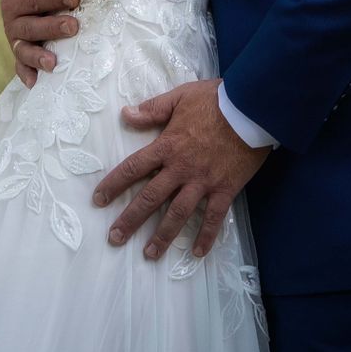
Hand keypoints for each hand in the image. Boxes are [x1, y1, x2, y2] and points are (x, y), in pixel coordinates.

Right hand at [0, 0, 79, 87]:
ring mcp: (14, 36)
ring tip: (52, 63)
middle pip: (30, 24)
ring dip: (37, 56)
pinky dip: (25, 73)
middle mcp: (13, 15)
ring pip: (22, 47)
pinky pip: (19, 65)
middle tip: (73, 27)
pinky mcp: (18, 51)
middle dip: (52, 27)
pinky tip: (34, 82)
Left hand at [92, 79, 269, 259]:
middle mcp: (181, 169)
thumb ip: (153, 109)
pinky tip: (197, 253)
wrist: (252, 109)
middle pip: (150, 198)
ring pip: (178, 214)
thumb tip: (126, 115)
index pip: (133, 168)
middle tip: (115, 238)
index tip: (98, 200)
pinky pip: (214, 217)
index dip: (114, 184)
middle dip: (130, 220)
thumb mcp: (180, 97)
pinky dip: (206, 236)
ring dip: (163, 235)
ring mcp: (203, 182)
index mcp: (167, 146)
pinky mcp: (225, 189)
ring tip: (149, 254)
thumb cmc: (216, 101)